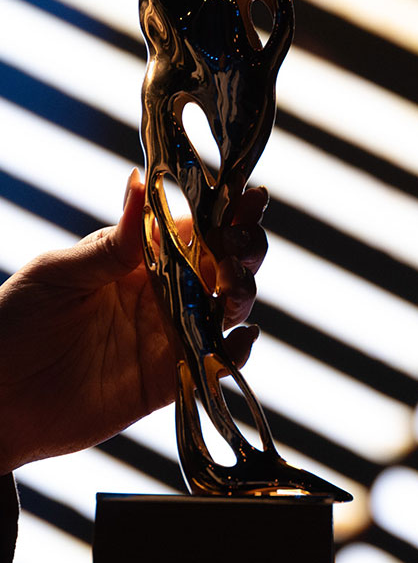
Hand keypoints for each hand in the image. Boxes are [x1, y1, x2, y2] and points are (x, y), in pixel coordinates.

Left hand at [0, 171, 267, 471]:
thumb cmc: (14, 324)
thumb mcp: (61, 274)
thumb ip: (111, 242)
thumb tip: (140, 182)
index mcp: (134, 261)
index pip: (191, 229)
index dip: (224, 213)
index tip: (250, 198)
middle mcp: (159, 295)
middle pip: (220, 267)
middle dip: (243, 251)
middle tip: (245, 245)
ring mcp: (167, 337)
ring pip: (224, 311)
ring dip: (241, 294)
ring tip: (235, 288)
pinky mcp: (169, 380)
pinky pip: (215, 363)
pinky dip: (237, 351)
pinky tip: (241, 337)